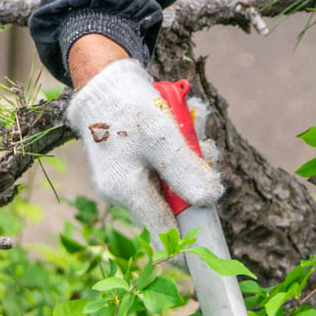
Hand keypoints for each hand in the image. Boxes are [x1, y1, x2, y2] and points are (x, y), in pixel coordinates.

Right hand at [65, 56, 223, 232]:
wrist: (103, 79)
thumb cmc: (129, 108)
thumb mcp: (164, 139)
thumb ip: (186, 173)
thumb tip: (209, 201)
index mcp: (126, 192)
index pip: (164, 233)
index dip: (191, 236)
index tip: (212, 235)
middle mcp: (123, 191)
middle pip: (175, 200)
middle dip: (197, 175)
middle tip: (207, 147)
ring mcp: (128, 177)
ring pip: (174, 178)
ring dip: (193, 154)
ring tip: (194, 119)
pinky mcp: (134, 162)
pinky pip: (166, 163)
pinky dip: (181, 145)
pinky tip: (186, 119)